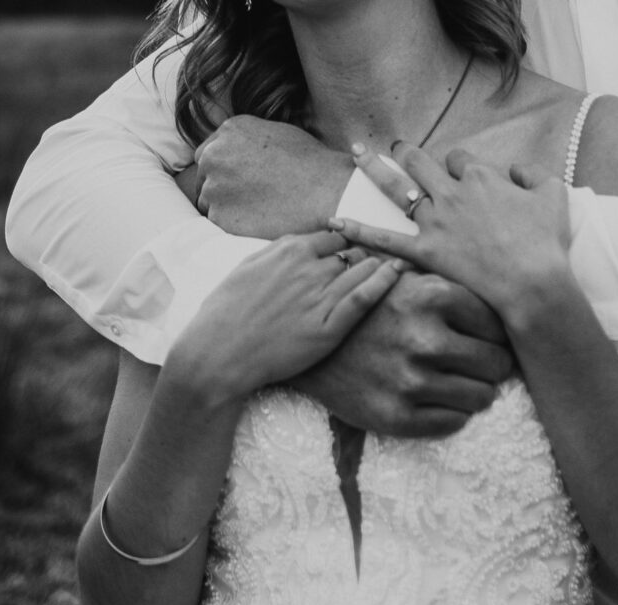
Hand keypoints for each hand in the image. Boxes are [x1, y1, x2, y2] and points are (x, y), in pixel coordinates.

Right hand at [170, 232, 401, 405]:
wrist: (217, 354)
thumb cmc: (226, 313)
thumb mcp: (248, 267)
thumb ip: (278, 251)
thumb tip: (301, 243)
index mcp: (289, 249)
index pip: (335, 237)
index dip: (348, 246)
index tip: (357, 256)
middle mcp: (308, 267)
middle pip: (354, 251)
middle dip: (367, 258)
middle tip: (385, 266)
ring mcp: (320, 296)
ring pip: (364, 269)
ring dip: (381, 267)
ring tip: (400, 269)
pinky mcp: (328, 327)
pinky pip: (364, 298)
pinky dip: (384, 283)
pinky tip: (399, 275)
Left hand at [184, 116, 353, 238]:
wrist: (325, 192)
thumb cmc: (311, 163)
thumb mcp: (278, 133)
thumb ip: (248, 139)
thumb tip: (239, 150)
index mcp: (229, 131)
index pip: (209, 153)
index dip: (223, 169)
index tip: (237, 180)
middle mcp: (215, 155)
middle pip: (204, 177)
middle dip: (220, 187)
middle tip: (247, 199)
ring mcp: (214, 187)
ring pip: (208, 202)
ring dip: (225, 207)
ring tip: (256, 211)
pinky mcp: (220, 216)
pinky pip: (219, 223)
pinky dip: (234, 225)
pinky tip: (258, 222)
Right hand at [289, 271, 513, 436]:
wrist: (307, 345)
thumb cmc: (367, 308)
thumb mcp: (405, 278)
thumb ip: (453, 286)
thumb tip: (512, 301)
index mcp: (432, 297)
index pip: (498, 327)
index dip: (494, 335)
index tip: (483, 339)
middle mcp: (425, 339)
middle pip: (497, 365)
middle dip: (491, 365)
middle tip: (477, 364)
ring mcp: (410, 382)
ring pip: (481, 397)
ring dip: (475, 391)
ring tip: (458, 381)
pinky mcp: (396, 417)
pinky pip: (454, 422)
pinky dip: (452, 412)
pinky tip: (435, 398)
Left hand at [335, 143, 570, 316]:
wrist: (531, 284)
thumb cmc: (546, 242)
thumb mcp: (554, 196)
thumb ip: (534, 175)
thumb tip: (517, 170)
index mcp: (480, 177)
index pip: (460, 159)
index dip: (458, 164)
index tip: (459, 173)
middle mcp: (452, 193)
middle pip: (421, 163)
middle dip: (407, 152)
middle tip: (396, 147)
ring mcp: (435, 222)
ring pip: (397, 188)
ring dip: (376, 170)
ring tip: (359, 156)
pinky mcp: (424, 252)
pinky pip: (384, 239)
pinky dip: (359, 230)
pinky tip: (336, 223)